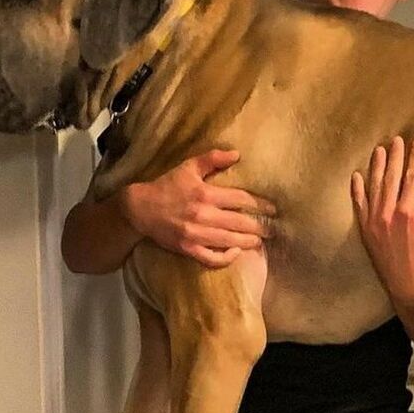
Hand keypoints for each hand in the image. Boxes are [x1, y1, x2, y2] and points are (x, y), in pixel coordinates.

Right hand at [121, 150, 275, 267]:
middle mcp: (203, 215)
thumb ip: (212, 159)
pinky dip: (226, 258)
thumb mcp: (188, 167)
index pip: (240, 199)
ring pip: (230, 241)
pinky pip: (212, 258)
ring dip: (248, 242)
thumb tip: (237, 154)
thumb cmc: (167, 186)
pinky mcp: (188, 249)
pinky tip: (236, 253)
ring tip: (259, 242)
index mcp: (205, 194)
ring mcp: (196, 234)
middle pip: (239, 223)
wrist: (140, 208)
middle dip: (259, 228)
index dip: (260, 205)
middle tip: (272, 230)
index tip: (273, 209)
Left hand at [351, 135, 413, 305]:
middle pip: (391, 177)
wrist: (407, 283)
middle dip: (395, 156)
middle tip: (397, 140)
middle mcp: (389, 212)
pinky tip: (357, 175)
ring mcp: (374, 219)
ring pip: (374, 186)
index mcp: (409, 210)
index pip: (412, 177)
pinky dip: (357, 189)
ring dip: (376, 166)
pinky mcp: (365, 228)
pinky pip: (359, 203)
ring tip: (379, 150)